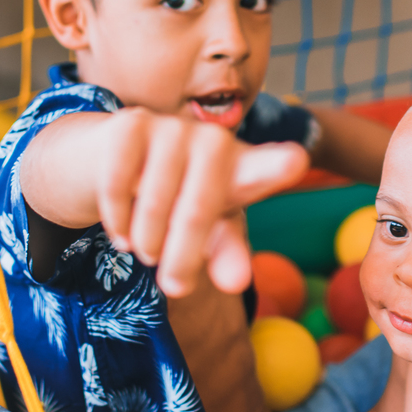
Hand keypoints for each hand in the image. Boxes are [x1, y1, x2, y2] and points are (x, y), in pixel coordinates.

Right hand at [93, 109, 307, 297]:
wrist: (132, 161)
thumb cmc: (188, 198)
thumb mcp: (213, 229)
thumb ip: (228, 253)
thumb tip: (236, 283)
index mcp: (246, 167)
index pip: (269, 165)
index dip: (278, 165)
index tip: (293, 162)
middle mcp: (215, 141)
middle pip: (196, 212)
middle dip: (181, 257)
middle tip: (175, 286)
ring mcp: (174, 128)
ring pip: (153, 201)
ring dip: (146, 241)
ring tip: (147, 251)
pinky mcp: (133, 124)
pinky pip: (118, 185)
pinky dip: (118, 219)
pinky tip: (124, 231)